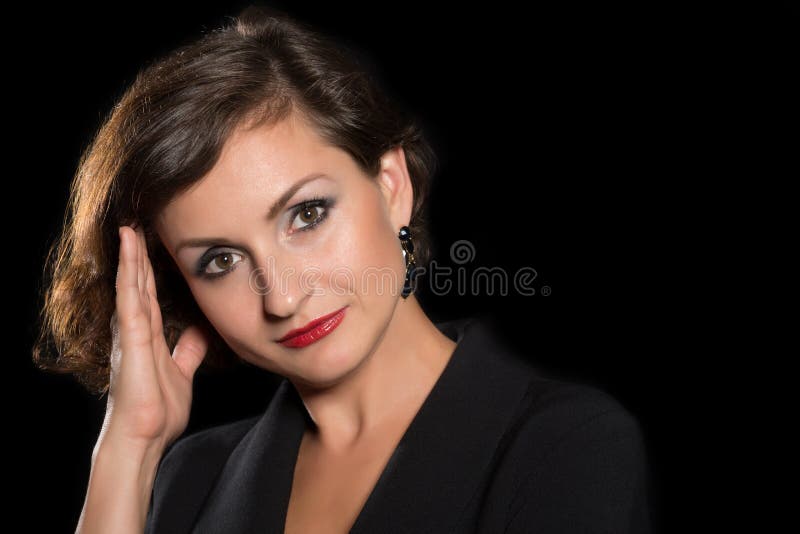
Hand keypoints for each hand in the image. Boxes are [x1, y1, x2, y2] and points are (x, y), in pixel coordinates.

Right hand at [97, 224, 208, 453]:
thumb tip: (200, 330)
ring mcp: (130, 332)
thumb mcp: (182, 373)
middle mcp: (135, 330)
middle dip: (139, 255)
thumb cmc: (158, 411)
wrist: (143, 438)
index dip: (152, 270)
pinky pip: (128, 296)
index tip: (155, 246)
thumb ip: (188, 350)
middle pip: (139, 284)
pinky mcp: (129, 337)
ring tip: (130, 227)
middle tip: (138, 225)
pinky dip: (127, 272)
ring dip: (131, 255)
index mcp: (148, 337)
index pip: (151, 295)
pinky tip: (127, 250)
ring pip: (131, 284)